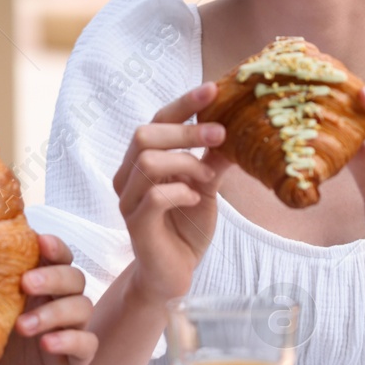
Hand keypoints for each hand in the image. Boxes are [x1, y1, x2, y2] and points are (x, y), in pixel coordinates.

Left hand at [0, 234, 97, 364]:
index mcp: (32, 287)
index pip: (55, 257)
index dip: (54, 247)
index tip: (41, 242)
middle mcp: (53, 304)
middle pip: (74, 277)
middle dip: (54, 276)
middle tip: (26, 284)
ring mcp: (66, 332)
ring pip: (83, 306)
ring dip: (55, 311)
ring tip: (23, 327)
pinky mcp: (72, 362)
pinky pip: (87, 344)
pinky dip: (70, 339)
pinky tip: (47, 344)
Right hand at [111, 82, 232, 305]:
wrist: (175, 276)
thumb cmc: (186, 228)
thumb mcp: (205, 186)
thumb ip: (212, 158)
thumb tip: (236, 127)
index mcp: (142, 162)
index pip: (157, 121)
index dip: (184, 104)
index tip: (213, 88)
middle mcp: (128, 177)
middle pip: (144, 134)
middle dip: (186, 131)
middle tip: (221, 134)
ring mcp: (129, 201)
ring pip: (148, 161)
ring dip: (186, 163)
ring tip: (207, 177)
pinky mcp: (137, 225)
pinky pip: (155, 196)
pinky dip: (181, 190)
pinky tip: (195, 198)